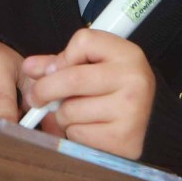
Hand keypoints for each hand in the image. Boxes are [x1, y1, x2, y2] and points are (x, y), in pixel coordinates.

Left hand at [20, 29, 157, 158]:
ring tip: (77, 113)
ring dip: (62, 115)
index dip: (63, 56)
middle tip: (36, 98)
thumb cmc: (116, 90)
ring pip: (69, 111)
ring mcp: (131, 111)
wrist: (151, 124)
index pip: (83, 41)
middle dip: (44, 90)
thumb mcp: (96, 66)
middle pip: (70, 78)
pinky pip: (78, 134)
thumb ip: (62, 62)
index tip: (56, 69)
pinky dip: (74, 133)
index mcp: (128, 54)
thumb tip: (30, 68)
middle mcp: (133, 80)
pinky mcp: (123, 139)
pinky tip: (89, 129)